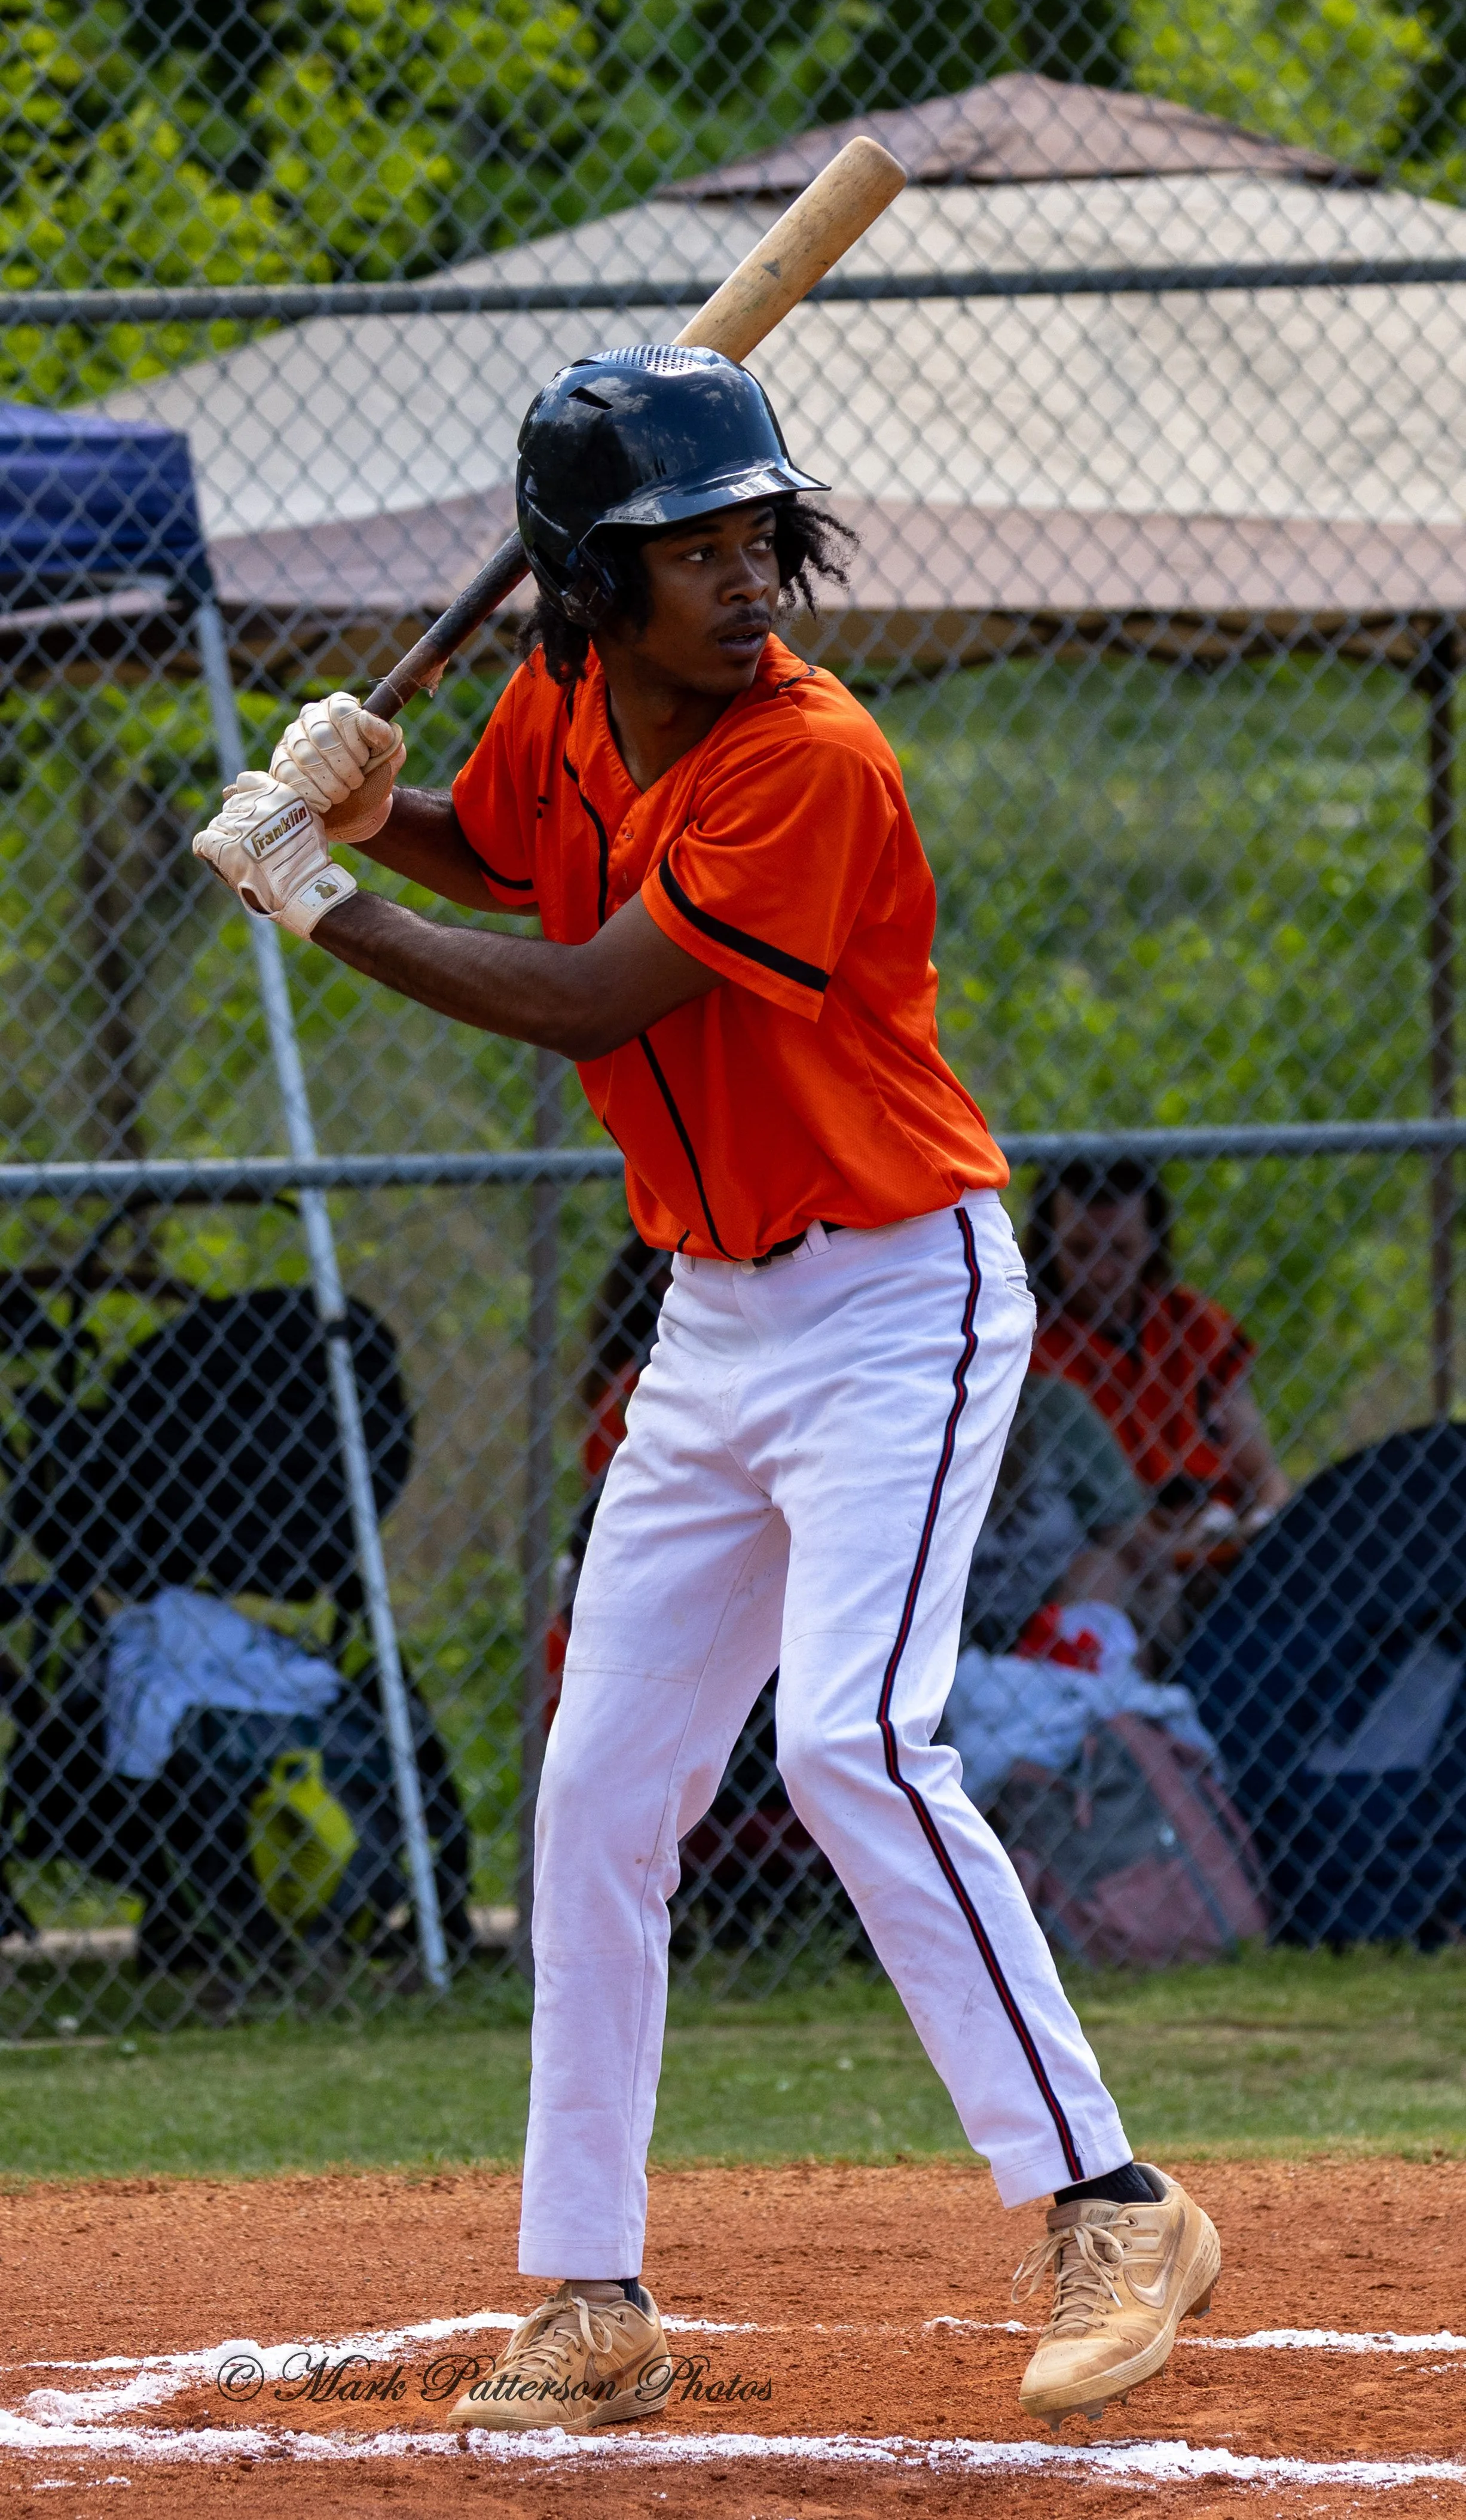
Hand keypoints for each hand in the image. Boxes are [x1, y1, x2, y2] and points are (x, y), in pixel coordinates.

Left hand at [192, 774, 358, 937]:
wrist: (303, 888)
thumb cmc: (310, 857)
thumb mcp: (308, 817)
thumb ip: (284, 803)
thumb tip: (259, 798)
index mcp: (276, 794)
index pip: (246, 781)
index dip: (245, 795)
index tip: (250, 810)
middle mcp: (255, 806)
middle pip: (231, 805)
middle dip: (237, 820)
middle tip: (249, 841)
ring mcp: (238, 827)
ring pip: (217, 823)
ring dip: (224, 836)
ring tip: (238, 854)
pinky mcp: (224, 849)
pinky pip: (203, 840)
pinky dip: (204, 846)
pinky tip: (208, 852)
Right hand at [265, 691, 406, 843]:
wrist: (355, 806)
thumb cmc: (372, 775)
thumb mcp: (388, 757)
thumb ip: (384, 736)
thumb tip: (364, 718)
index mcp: (339, 707)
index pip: (342, 710)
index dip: (356, 739)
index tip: (364, 760)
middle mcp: (311, 717)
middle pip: (323, 734)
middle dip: (344, 765)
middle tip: (355, 782)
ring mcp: (291, 738)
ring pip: (305, 755)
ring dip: (329, 781)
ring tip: (342, 794)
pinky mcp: (280, 762)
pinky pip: (289, 773)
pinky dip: (312, 792)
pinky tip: (325, 802)